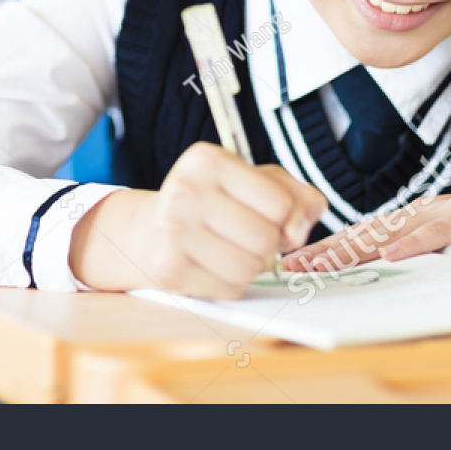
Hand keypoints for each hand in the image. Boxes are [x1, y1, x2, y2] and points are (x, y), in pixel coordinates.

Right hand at [69, 142, 326, 297]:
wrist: (150, 230)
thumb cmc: (214, 203)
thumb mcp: (255, 182)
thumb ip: (296, 195)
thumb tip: (300, 229)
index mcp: (208, 159)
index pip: (280, 204)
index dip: (284, 216)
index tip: (264, 213)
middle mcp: (185, 189)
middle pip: (265, 238)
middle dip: (266, 244)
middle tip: (244, 235)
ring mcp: (172, 229)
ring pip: (249, 267)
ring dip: (250, 267)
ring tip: (230, 250)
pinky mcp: (168, 267)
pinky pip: (229, 289)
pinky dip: (231, 284)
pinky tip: (212, 266)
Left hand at [280, 171, 450, 272]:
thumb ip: (425, 263)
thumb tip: (388, 294)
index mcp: (418, 221)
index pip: (365, 238)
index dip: (329, 250)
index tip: (295, 265)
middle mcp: (427, 211)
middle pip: (369, 232)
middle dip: (329, 250)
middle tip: (293, 266)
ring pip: (395, 229)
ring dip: (357, 247)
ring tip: (324, 262)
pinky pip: (444, 230)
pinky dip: (417, 241)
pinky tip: (392, 253)